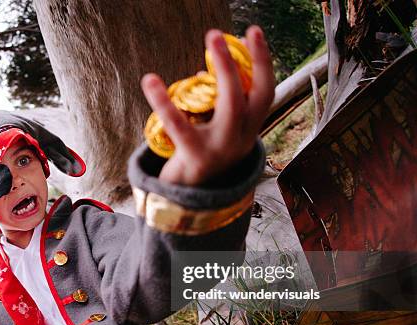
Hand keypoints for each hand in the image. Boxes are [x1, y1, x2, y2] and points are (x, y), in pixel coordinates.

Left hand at [141, 26, 274, 185]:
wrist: (191, 199)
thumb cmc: (203, 154)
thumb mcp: (220, 131)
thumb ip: (223, 105)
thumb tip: (210, 69)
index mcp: (249, 128)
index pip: (265, 91)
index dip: (262, 62)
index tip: (254, 32)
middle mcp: (242, 138)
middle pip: (249, 95)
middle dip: (238, 62)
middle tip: (217, 35)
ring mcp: (222, 148)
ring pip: (228, 105)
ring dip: (220, 72)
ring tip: (199, 49)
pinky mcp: (196, 156)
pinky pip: (180, 125)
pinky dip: (164, 102)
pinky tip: (151, 81)